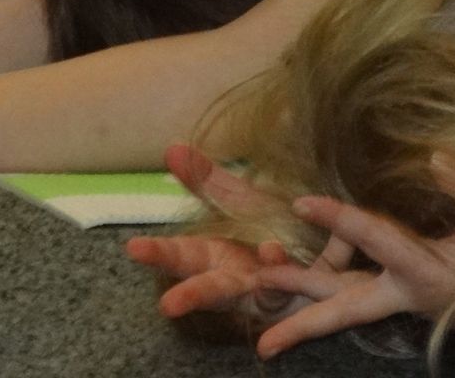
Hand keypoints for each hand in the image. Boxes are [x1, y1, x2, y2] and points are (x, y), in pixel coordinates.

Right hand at [128, 145, 307, 324]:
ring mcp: (272, 293)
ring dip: (267, 285)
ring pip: (265, 296)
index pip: (179, 257)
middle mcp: (238, 282)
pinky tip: (282, 251)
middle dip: (190, 296)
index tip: (132, 249)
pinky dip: (294, 269)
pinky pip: (306, 283)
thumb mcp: (237, 203)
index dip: (157, 255)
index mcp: (214, 258)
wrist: (321, 255)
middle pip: (210, 290)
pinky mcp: (307, 297)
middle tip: (167, 306)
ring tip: (269, 251)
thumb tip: (171, 148)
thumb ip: (205, 181)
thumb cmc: (268, 233)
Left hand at [252, 157, 454, 356]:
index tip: (301, 200)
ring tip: (257, 301)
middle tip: (263, 339)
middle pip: (343, 308)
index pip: (376, 241)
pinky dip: (315, 292)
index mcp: (425, 272)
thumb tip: (437, 156)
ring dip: (298, 308)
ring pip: (338, 305)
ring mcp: (393, 299)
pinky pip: (346, 297)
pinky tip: (283, 280)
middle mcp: (401, 293)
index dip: (340, 219)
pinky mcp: (391, 297)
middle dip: (303, 319)